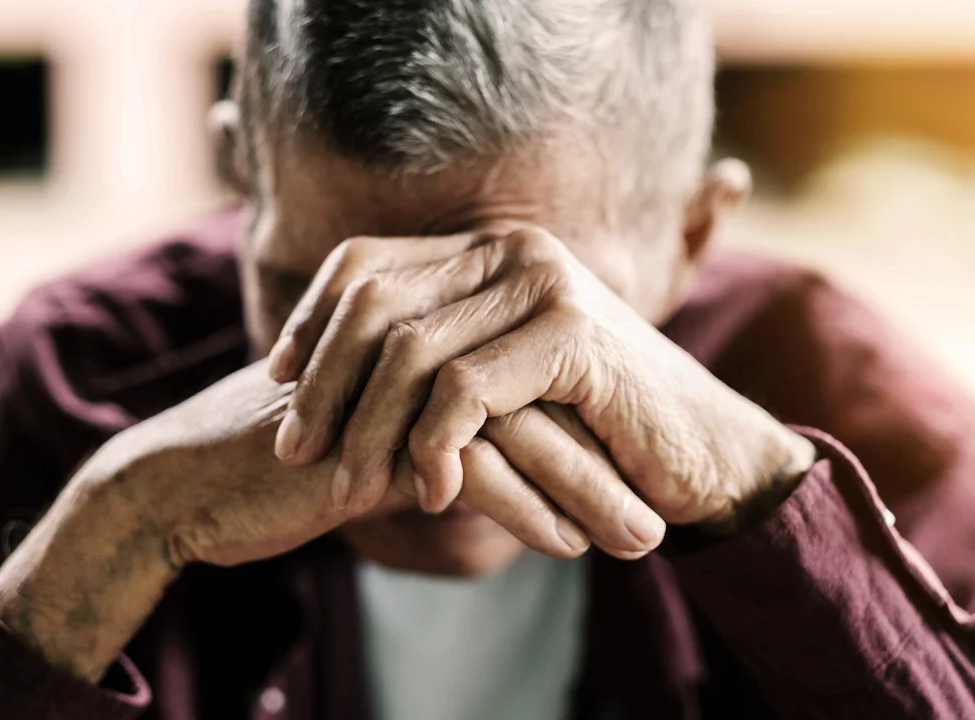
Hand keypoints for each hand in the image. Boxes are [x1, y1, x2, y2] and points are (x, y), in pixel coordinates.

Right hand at [0, 360, 608, 681]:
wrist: (184, 486)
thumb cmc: (281, 468)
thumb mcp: (375, 445)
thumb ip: (443, 440)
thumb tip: (518, 470)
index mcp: (416, 338)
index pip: (526, 373)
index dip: (587, 425)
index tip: (640, 473)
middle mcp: (409, 348)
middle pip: (536, 395)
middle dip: (607, 457)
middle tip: (668, 508)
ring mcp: (389, 386)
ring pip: (515, 430)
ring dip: (585, 489)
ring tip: (640, 540)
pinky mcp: (367, 435)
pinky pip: (469, 469)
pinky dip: (525, 510)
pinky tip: (565, 546)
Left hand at [269, 224, 814, 544]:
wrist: (699, 451)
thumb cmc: (590, 426)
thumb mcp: (497, 384)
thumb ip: (433, 358)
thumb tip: (321, 373)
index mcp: (489, 251)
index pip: (365, 264)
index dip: (310, 320)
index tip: (275, 379)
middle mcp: (512, 251)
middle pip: (373, 304)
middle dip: (320, 383)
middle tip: (294, 452)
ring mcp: (544, 286)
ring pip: (411, 352)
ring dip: (367, 429)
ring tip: (345, 488)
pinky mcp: (572, 335)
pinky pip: (466, 391)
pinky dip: (434, 446)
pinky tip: (429, 492)